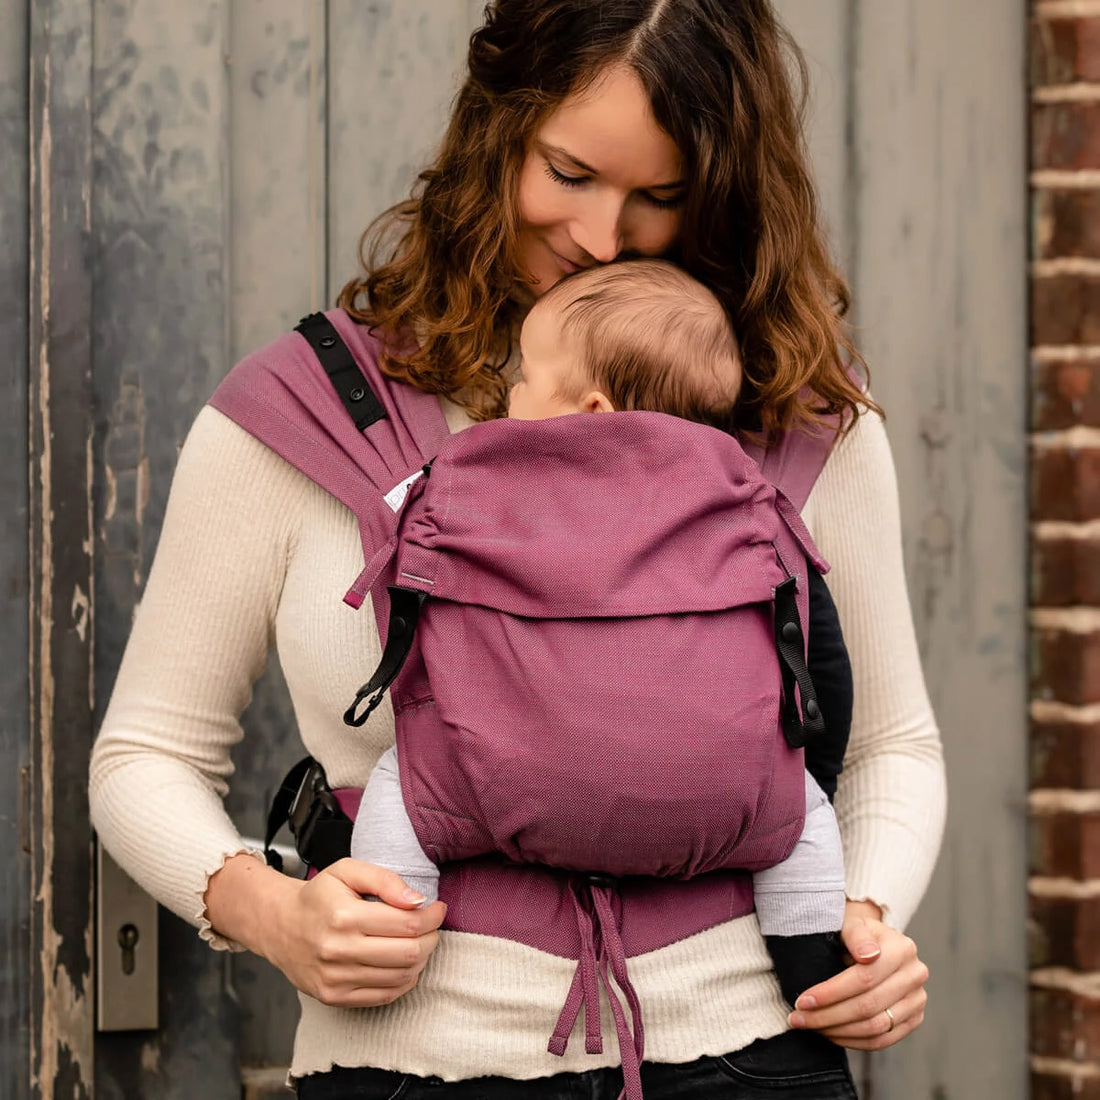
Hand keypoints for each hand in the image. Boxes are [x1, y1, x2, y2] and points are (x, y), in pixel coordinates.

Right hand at [205, 854, 446, 1007]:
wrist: (279, 925)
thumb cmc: (319, 896)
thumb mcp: (348, 871)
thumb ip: (384, 880)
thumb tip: (418, 900)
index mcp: (344, 917)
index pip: (408, 924)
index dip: (432, 916)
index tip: (438, 908)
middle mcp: (339, 951)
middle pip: (409, 953)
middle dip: (432, 938)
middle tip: (432, 925)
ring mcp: (335, 979)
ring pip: (401, 977)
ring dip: (421, 959)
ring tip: (419, 941)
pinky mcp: (334, 997)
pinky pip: (384, 996)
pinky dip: (404, 980)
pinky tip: (404, 963)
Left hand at [786, 900, 928, 1050]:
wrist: (873, 942)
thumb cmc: (855, 933)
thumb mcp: (851, 923)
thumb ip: (856, 934)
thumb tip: (867, 955)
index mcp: (902, 948)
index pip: (864, 978)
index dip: (831, 993)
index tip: (803, 1000)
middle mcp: (915, 974)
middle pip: (868, 1006)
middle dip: (828, 1015)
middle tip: (798, 1018)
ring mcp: (917, 1000)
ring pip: (876, 1027)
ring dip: (838, 1031)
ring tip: (811, 1027)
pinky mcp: (914, 1019)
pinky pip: (883, 1040)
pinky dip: (854, 1041)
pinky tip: (831, 1034)